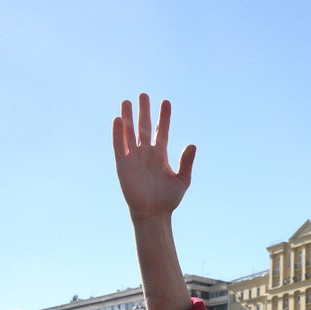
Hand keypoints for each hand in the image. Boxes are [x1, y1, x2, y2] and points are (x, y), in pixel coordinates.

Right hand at [112, 93, 195, 222]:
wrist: (154, 213)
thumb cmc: (169, 199)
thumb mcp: (183, 180)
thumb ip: (186, 162)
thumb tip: (193, 144)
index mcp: (161, 155)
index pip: (163, 131)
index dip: (164, 117)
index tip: (166, 102)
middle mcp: (147, 153)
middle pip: (144, 127)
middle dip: (144, 111)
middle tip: (143, 94)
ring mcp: (134, 158)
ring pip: (130, 133)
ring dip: (128, 118)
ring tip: (127, 101)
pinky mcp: (122, 165)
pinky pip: (119, 146)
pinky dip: (118, 133)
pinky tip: (117, 119)